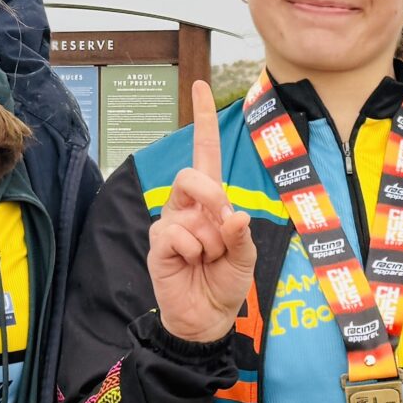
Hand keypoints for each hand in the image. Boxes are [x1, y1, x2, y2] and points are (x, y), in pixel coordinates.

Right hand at [148, 80, 257, 343]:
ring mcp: (168, 222)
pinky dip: (194, 252)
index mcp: (209, 200)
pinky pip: (177, 235)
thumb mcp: (245, 257)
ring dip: (209, 242)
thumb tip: (234, 214)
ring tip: (207, 260)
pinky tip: (191, 265)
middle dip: (212, 198)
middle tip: (224, 229)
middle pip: (192, 175)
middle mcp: (185, 205)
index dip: (202, 119)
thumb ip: (240, 234)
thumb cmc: (225, 281)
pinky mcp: (157, 243)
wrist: (207, 317)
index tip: (200, 85)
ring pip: (190, 212)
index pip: (203, 152)